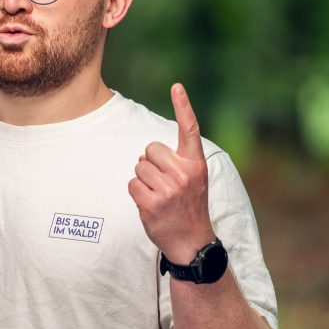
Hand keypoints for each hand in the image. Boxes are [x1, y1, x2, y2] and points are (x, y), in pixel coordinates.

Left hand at [128, 83, 213, 263]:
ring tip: (159, 195)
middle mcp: (184, 173)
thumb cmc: (189, 206)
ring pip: (138, 167)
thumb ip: (178, 161)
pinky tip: (150, 205)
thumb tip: (146, 152)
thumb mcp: (193, 180)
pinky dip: (136, 193)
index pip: (189, 129)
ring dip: (143, 180)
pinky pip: (131, 184)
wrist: (192, 241)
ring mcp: (169, 189)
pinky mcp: (152, 203)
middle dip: (150, 162)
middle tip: (164, 182)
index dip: (183, 106)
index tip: (177, 86)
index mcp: (196, 164)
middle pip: (150, 149)